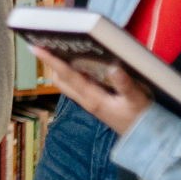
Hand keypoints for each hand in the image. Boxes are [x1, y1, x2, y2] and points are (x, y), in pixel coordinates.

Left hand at [31, 46, 151, 135]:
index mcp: (92, 98)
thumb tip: (113, 68)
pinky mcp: (94, 100)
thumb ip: (126, 85)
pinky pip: (77, 84)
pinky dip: (74, 72)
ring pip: (67, 82)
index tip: (36, 48)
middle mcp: (86, 99)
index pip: (67, 75)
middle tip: (49, 43)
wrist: (144, 136)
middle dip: (52, 63)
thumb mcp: (137, 100)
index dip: (51, 61)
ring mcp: (89, 100)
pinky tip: (82, 61)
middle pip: (60, 79)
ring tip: (62, 48)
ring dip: (62, 67)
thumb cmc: (140, 117)